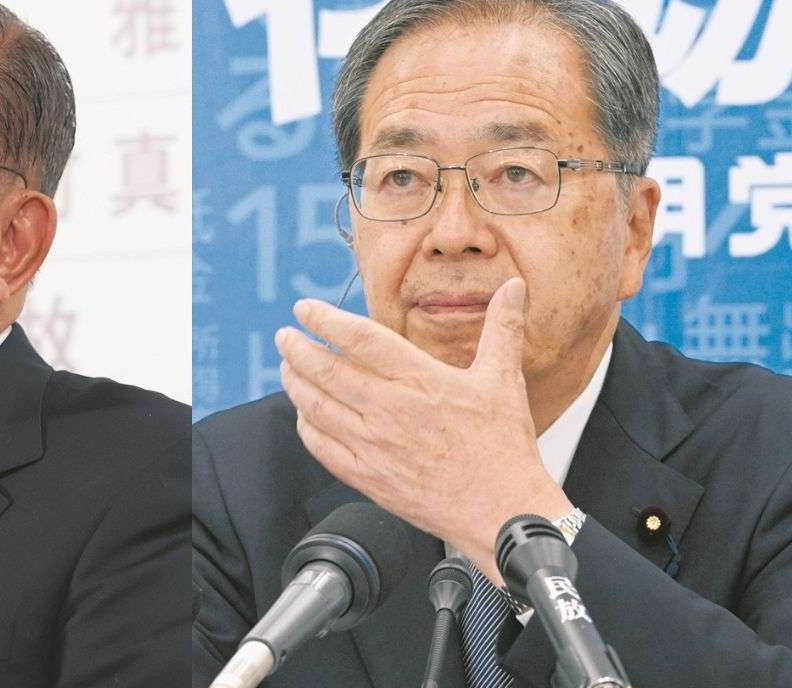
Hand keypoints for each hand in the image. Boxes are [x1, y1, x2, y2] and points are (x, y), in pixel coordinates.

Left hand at [275, 278, 572, 581]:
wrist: (502, 512)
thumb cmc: (503, 448)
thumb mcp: (504, 380)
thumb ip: (503, 328)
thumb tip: (514, 287)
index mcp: (420, 381)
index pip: (360, 340)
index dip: (326, 320)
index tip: (305, 309)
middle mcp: (390, 411)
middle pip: (326, 371)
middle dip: (297, 349)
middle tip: (284, 336)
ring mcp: (374, 446)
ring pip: (317, 408)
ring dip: (295, 383)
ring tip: (287, 367)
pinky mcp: (368, 478)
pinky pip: (322, 448)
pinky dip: (306, 427)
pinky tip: (304, 415)